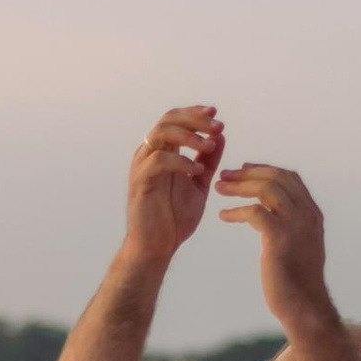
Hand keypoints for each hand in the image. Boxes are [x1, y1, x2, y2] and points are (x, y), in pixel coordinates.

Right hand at [117, 106, 224, 275]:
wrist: (157, 247)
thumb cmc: (174, 218)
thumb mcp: (199, 185)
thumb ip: (208, 162)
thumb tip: (220, 137)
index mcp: (162, 152)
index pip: (175, 119)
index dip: (195, 113)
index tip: (216, 115)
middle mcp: (149, 154)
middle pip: (168, 119)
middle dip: (195, 119)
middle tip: (218, 126)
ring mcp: (142, 166)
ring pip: (161, 134)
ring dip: (189, 136)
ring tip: (209, 147)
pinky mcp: (140, 182)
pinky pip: (159, 161)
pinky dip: (180, 161)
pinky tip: (196, 171)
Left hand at [216, 161, 328, 331]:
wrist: (305, 307)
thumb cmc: (297, 282)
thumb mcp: (300, 247)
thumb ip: (291, 227)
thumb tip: (273, 218)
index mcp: (312, 213)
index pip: (289, 177)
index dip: (265, 169)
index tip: (244, 169)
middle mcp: (307, 215)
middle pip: (276, 177)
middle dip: (248, 172)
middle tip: (224, 175)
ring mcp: (295, 225)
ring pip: (266, 188)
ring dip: (239, 185)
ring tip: (219, 188)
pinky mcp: (280, 238)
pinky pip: (255, 212)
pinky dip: (236, 210)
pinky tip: (223, 216)